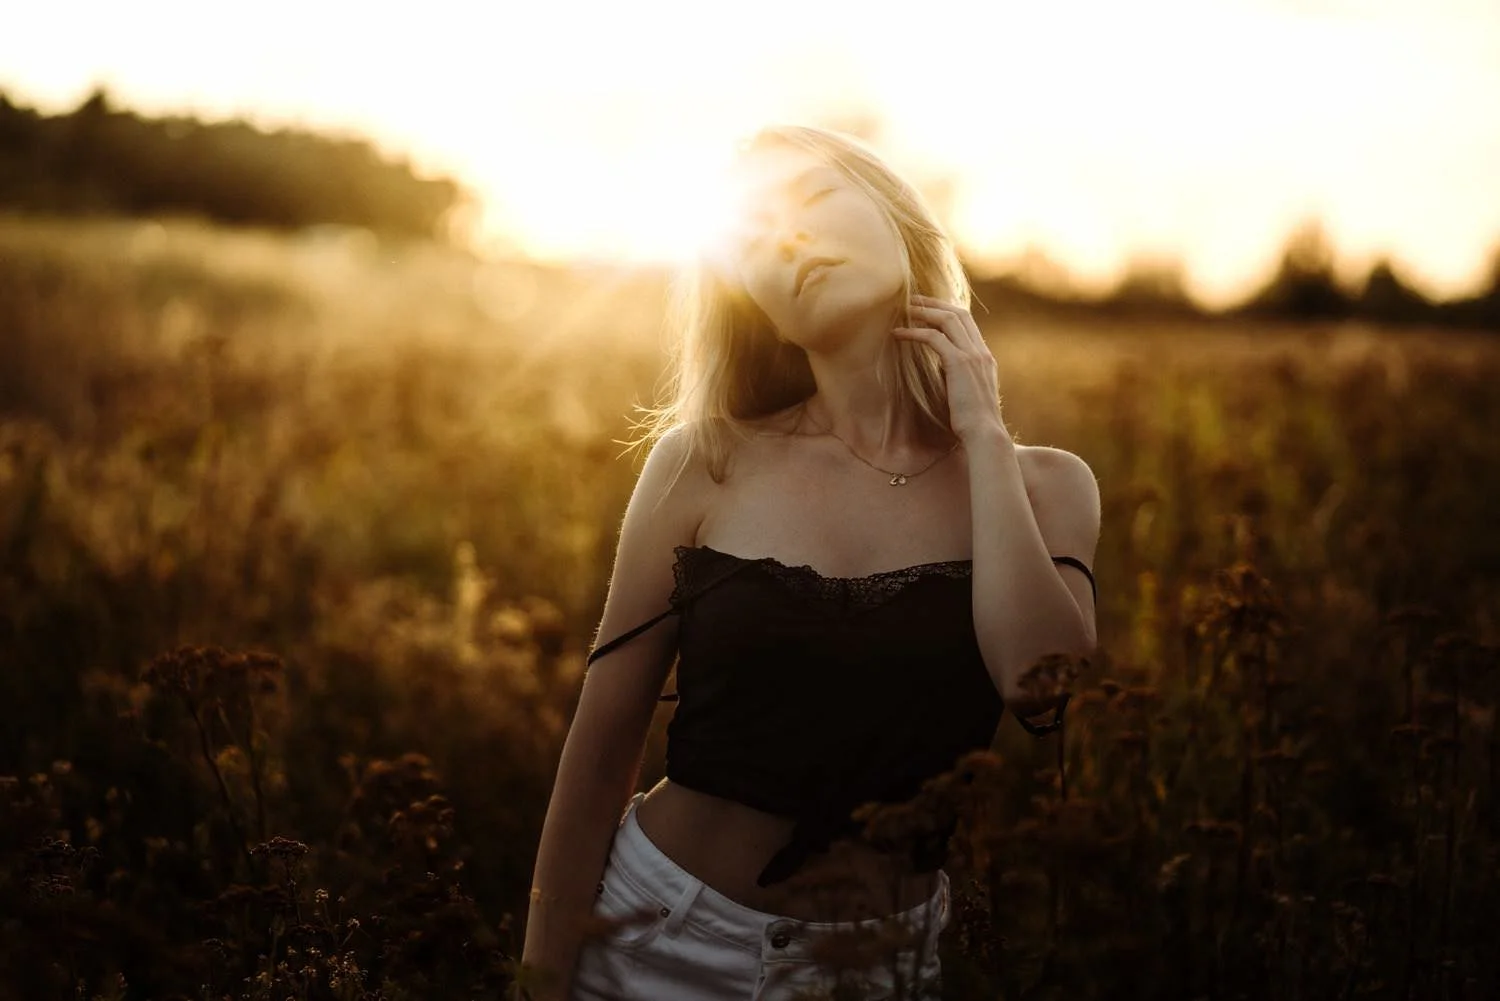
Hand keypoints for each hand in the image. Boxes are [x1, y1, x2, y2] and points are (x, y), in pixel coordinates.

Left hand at [892, 294, 1009, 443]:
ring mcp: (973, 355)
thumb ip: (957, 375)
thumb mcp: (966, 393)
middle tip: (910, 300)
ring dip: (923, 311)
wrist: (984, 435)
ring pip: (948, 319)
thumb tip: (940, 368)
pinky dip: (915, 332)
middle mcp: (981, 352)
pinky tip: (897, 334)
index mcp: (984, 358)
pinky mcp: (960, 363)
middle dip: (933, 303)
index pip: (967, 322)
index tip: (926, 309)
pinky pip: (934, 338)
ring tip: (902, 309)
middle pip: (958, 312)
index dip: (945, 311)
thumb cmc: (972, 422)